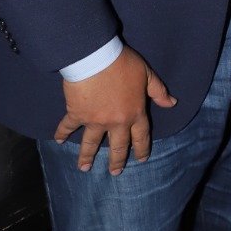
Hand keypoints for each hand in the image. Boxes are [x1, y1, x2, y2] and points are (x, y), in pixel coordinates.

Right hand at [55, 44, 175, 174]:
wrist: (96, 58)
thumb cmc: (123, 64)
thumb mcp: (146, 74)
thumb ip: (158, 91)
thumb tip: (172, 103)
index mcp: (135, 113)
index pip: (141, 136)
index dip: (142, 149)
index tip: (141, 160)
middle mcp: (116, 122)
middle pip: (118, 146)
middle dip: (117, 161)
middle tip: (115, 173)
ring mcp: (95, 120)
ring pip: (91, 143)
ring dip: (87, 157)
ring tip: (84, 168)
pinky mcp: (77, 114)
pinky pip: (68, 126)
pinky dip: (61, 133)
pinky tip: (58, 141)